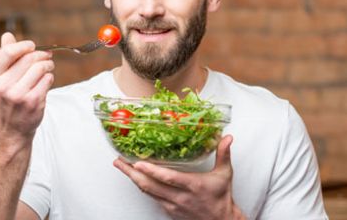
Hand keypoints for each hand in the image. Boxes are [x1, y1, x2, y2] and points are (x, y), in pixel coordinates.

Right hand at [0, 32, 54, 145]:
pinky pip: (47, 80)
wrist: (11, 131)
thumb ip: (5, 58)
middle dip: (41, 55)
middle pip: (28, 58)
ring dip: (48, 65)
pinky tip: (45, 82)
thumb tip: (8, 35)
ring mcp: (18, 95)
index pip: (8, 52)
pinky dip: (49, 78)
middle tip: (46, 57)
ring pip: (40, 68)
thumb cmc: (7, 102)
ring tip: (48, 68)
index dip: (23, 45)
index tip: (32, 46)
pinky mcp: (33, 102)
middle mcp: (3, 86)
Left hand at [114, 135, 245, 219]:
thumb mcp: (224, 174)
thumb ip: (223, 154)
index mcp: (192, 186)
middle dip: (132, 173)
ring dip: (133, 179)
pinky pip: (151, 197)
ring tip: (122, 166)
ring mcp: (172, 205)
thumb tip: (227, 138)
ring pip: (148, 192)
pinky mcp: (169, 210)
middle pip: (150, 186)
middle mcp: (180, 197)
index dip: (152, 171)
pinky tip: (135, 178)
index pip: (169, 178)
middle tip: (119, 161)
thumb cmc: (221, 197)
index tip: (138, 163)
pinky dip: (142, 187)